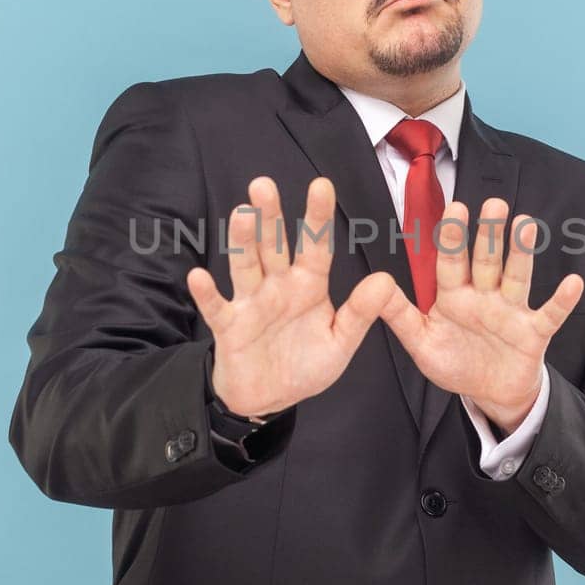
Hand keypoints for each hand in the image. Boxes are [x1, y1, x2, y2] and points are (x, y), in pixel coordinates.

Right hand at [187, 175, 395, 421]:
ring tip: (242, 215)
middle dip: (270, 217)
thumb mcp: (340, 342)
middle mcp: (278, 286)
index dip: (317, 217)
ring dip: (243, 242)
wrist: (269, 398)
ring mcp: (251, 304)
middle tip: (264, 185)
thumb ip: (360, 313)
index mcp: (308, 285)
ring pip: (245, 267)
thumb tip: (386, 280)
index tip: (321, 185)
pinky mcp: (229, 327)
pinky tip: (198, 277)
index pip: (315, 246)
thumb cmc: (304, 365)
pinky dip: (207, 294)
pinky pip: (217, 308)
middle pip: (273, 246)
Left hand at [380, 198, 583, 432]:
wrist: (490, 393)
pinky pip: (549, 314)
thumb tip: (375, 285)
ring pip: (516, 277)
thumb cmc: (455, 362)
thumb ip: (399, 316)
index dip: (452, 237)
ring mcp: (510, 311)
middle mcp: (484, 296)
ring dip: (522, 253)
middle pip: (486, 260)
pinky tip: (573, 282)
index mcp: (454, 296)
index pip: (451, 262)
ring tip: (526, 224)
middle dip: (488, 233)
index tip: (454, 208)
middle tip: (493, 203)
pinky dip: (562, 300)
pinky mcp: (533, 332)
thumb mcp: (421, 343)